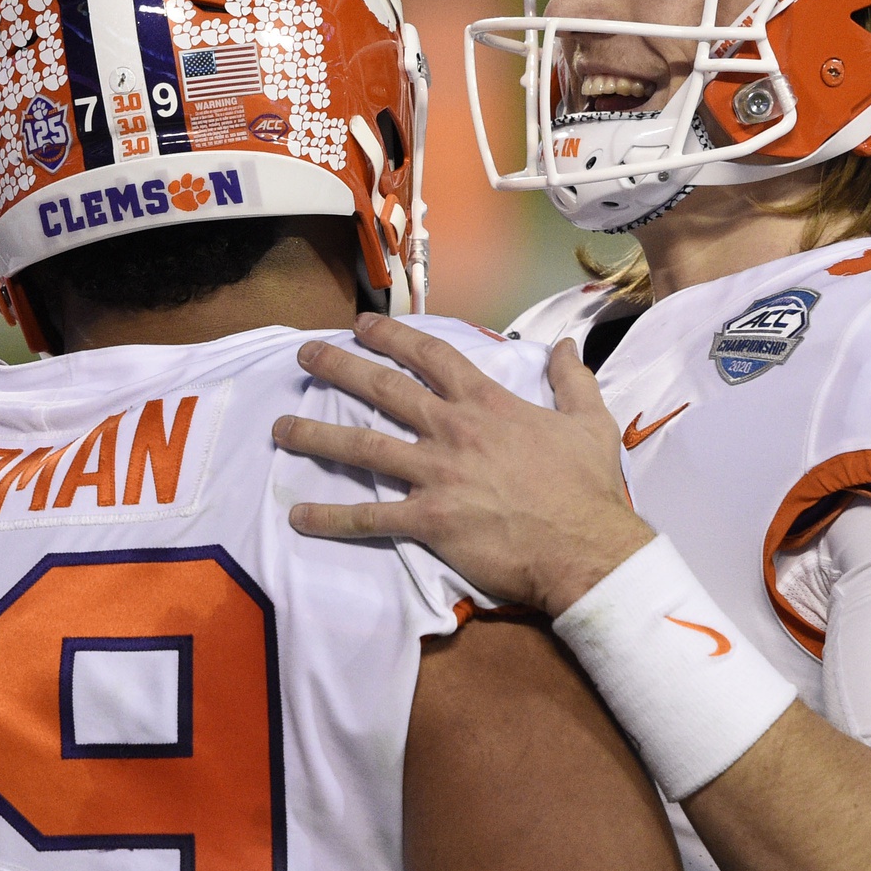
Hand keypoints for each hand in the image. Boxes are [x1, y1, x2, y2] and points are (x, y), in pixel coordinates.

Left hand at [274, 315, 655, 617]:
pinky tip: (299, 515)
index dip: (393, 336)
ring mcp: (437, 475)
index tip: (362, 323)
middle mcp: (453, 431)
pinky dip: (332, 517)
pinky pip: (371, 516)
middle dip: (340, 368)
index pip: (432, 357)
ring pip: (365, 448)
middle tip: (305, 356)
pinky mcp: (430, 520)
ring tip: (280, 428)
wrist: (585, 546)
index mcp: (487, 405)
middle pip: (385, 390)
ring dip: (317, 437)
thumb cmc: (587, 487)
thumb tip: (566, 344)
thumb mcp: (590, 422)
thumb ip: (573, 380)